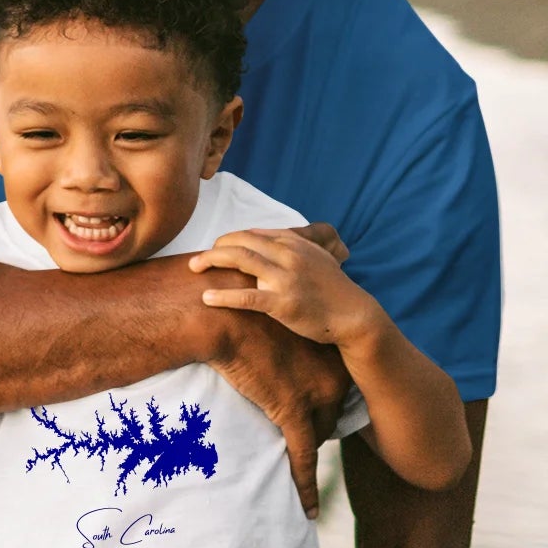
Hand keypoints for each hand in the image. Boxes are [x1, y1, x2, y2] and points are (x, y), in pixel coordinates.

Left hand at [190, 228, 381, 346]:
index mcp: (294, 242)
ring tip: (193, 268)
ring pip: (240, 260)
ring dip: (211, 261)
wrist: (353, 314)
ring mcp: (285, 278)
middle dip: (214, 247)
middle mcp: (288, 255)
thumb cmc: (332, 288)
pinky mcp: (283, 303)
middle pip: (241, 241)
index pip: (252, 233)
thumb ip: (291, 246)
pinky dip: (223, 297)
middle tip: (198, 259)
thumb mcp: (316, 257)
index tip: (216, 249)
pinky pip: (246, 297)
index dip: (230, 239)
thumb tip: (264, 241)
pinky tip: (207, 298)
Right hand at [200, 305, 349, 518]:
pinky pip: (304, 458)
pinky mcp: (293, 414)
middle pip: (329, 415)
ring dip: (304, 447)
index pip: (334, 389)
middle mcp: (335, 373)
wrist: (217, 316)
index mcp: (332, 350)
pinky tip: (309, 510)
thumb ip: (289, 339)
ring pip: (317, 436)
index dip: (316, 401)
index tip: (302, 402)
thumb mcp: (274, 321)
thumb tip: (278, 347)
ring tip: (297, 468)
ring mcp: (316, 396)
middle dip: (313, 424)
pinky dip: (305, 486)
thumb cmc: (237, 315)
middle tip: (292, 427)